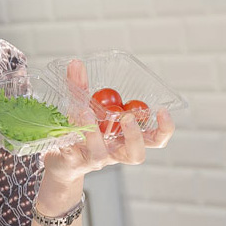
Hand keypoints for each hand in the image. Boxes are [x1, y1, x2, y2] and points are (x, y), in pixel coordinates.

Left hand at [42, 59, 175, 183]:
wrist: (60, 162)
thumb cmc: (79, 135)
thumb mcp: (83, 108)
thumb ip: (80, 87)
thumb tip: (76, 63)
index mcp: (125, 139)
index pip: (155, 139)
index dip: (164, 128)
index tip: (162, 110)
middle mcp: (114, 152)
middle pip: (136, 153)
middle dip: (134, 135)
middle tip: (126, 117)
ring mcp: (94, 159)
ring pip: (101, 154)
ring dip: (94, 133)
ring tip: (85, 113)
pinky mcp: (73, 162)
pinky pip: (72, 152)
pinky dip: (67, 140)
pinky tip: (61, 130)